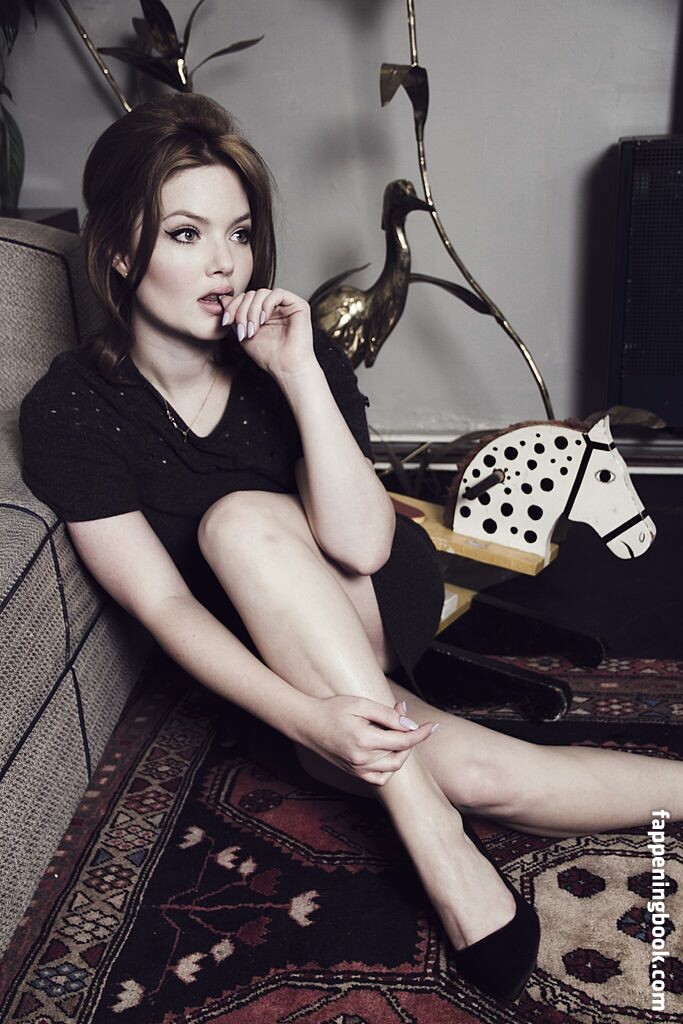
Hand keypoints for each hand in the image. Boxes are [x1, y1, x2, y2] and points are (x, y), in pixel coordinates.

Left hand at [220, 287, 316, 378]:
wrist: (286, 368)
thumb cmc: (269, 356)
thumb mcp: (243, 334)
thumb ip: (235, 317)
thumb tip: (224, 299)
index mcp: (263, 312)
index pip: (244, 298)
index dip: (233, 306)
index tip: (226, 322)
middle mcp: (275, 307)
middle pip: (251, 295)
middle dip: (241, 312)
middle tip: (242, 331)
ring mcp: (286, 305)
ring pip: (261, 293)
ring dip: (252, 311)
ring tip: (253, 330)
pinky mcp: (298, 305)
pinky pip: (278, 293)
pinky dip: (266, 305)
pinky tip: (264, 320)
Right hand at [298, 694, 437, 786]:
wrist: (307, 724)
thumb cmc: (332, 710)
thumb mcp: (361, 704)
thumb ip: (387, 715)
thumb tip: (410, 726)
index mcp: (364, 740)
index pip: (403, 741)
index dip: (421, 734)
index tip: (433, 727)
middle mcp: (361, 759)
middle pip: (400, 755)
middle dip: (409, 737)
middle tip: (401, 716)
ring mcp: (357, 769)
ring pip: (393, 767)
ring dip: (401, 751)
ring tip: (393, 731)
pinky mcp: (354, 773)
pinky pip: (380, 777)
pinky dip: (390, 767)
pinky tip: (387, 751)